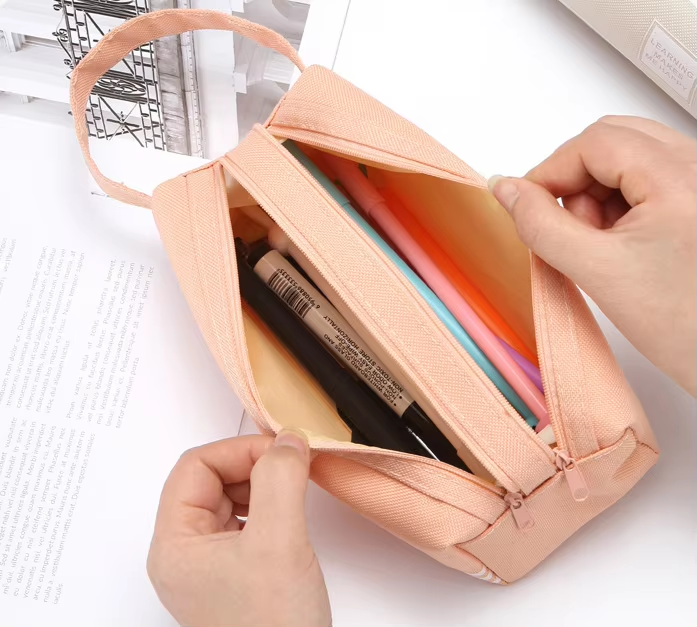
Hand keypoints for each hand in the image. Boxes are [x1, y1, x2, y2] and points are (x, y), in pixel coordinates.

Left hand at [147, 431, 330, 626]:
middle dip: (253, 465)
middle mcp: (185, 553)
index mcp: (175, 545)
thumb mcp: (279, 542)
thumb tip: (288, 440)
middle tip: (293, 465)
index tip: (281, 450)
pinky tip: (289, 514)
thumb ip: (280, 480)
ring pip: (228, 499)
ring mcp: (208, 565)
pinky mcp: (233, 573)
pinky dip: (268, 506)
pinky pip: (244, 521)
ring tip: (294, 489)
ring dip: (262, 484)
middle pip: (210, 480)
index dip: (238, 450)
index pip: (195, 468)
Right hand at [489, 116, 695, 395]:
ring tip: (603, 245)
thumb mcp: (597, 272)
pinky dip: (623, 204)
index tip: (527, 208)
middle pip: (614, 140)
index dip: (550, 171)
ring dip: (599, 194)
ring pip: (630, 157)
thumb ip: (541, 226)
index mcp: (681, 178)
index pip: (595, 142)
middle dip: (577, 181)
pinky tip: (624, 244)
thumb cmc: (684, 326)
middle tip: (571, 230)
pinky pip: (650, 177)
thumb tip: (506, 190)